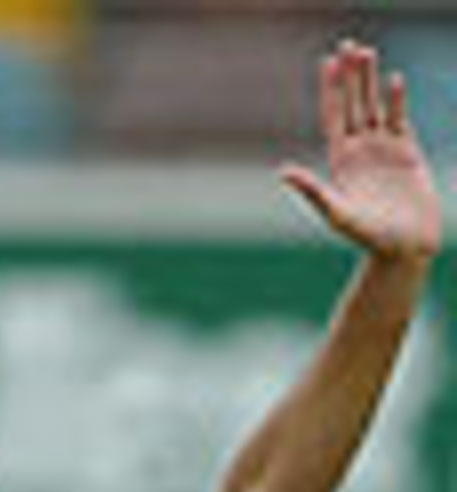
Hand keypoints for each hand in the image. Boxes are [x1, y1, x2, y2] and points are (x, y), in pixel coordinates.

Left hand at [281, 40, 441, 264]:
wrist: (403, 249)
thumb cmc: (368, 237)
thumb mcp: (336, 212)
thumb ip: (312, 190)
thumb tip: (283, 171)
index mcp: (340, 162)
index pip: (333, 117)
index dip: (330, 89)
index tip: (327, 61)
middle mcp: (360, 152)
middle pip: (353, 105)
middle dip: (350, 76)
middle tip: (348, 44)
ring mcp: (384, 151)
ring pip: (375, 107)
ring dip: (371, 81)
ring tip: (367, 52)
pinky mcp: (407, 155)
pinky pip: (400, 120)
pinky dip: (397, 100)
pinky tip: (394, 81)